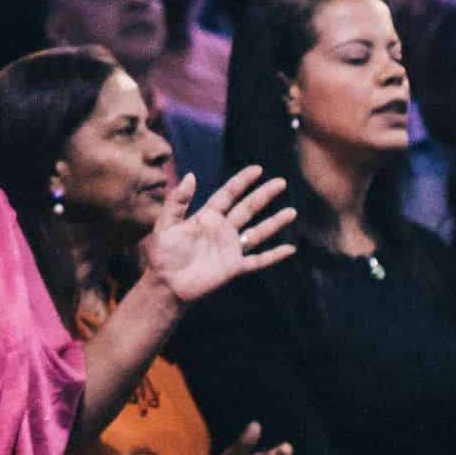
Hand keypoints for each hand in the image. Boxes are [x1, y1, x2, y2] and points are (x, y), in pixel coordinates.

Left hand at [137, 167, 295, 306]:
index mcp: (207, 218)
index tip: (257, 169)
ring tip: (292, 212)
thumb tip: (191, 175)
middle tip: (280, 182)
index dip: (241, 182)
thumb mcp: (166, 225)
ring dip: (274, 223)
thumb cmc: (163, 256)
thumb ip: (177, 202)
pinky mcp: (234, 267)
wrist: (166, 285)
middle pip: (247, 209)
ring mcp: (230, 249)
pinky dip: (274, 256)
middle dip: (263, 195)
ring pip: (257, 232)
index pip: (228, 195)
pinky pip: (258, 260)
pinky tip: (290, 249)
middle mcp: (222, 231)